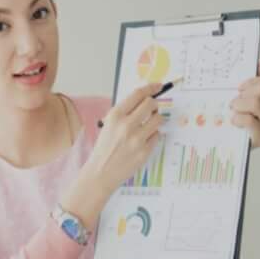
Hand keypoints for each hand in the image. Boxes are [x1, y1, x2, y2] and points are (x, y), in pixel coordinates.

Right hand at [60, 82, 168, 225]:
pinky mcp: (145, 151)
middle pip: (151, 104)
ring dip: (156, 120)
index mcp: (115, 116)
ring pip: (158, 119)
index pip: (138, 95)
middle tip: (152, 109)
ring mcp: (137, 139)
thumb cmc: (104, 148)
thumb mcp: (108, 125)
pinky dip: (153, 136)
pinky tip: (143, 141)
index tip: (158, 86)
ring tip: (147, 127)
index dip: (151, 88)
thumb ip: (124, 112)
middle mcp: (126, 125)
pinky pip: (157, 136)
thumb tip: (144, 100)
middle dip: (154, 105)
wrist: (101, 172)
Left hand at [229, 54, 259, 147]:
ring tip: (233, 111)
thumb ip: (253, 79)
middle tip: (233, 103)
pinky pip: (250, 120)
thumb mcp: (239, 96)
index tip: (239, 88)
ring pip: (257, 103)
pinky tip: (234, 121)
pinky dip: (239, 118)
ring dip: (240, 105)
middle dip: (244, 94)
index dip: (251, 82)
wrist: (224, 145)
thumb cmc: (233, 121)